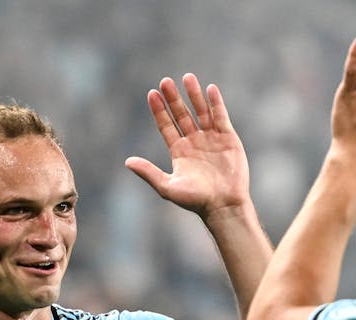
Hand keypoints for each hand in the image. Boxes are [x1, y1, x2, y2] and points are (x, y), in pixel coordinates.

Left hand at [125, 74, 249, 217]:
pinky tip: (209, 89)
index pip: (166, 125)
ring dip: (194, 95)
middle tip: (165, 81)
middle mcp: (194, 142)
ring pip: (201, 112)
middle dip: (174, 98)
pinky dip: (216, 103)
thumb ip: (149, 172)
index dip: (159, 110)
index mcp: (179, 151)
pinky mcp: (228, 139)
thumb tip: (127, 162)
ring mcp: (212, 139)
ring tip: (187, 77)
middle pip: (182, 114)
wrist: (224, 205)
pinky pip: (221, 117)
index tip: (152, 94)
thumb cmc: (196, 200)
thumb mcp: (167, 187)